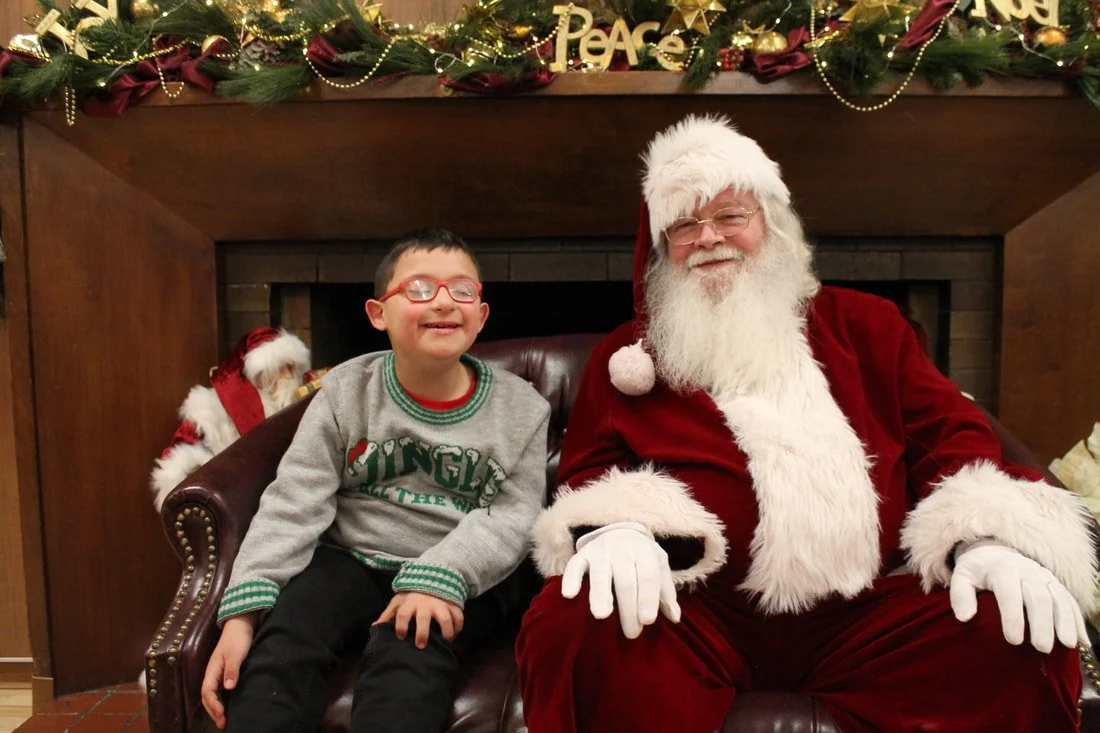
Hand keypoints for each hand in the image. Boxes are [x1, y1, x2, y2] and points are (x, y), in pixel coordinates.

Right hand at [201, 613, 257, 728]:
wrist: (241, 625)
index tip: (222, 714)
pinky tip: (227, 705)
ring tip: (223, 720)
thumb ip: (232, 670)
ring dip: (216, 707)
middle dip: (213, 711)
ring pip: (213, 694)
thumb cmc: (238, 639)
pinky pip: (219, 690)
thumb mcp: (236, 654)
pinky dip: (221, 700)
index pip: (207, 692)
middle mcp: (212, 673)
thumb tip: (228, 688)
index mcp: (212, 670)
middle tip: (222, 723)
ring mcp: (218, 673)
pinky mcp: (225, 671)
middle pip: (208, 696)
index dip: (213, 704)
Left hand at [374, 592, 463, 648]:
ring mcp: (440, 604)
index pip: (402, 614)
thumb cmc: (412, 594)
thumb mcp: (399, 601)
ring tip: (445, 642)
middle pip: (423, 618)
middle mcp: (425, 604)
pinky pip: (458, 616)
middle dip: (422, 633)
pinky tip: (455, 635)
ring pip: (445, 618)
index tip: (401, 636)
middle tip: (420, 645)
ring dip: (446, 631)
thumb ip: (388, 614)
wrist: (432, 576)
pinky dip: (458, 626)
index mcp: (410, 603)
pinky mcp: (452, 604)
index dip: (400, 625)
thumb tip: (375, 627)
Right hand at [561, 521, 680, 638]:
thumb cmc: (642, 558)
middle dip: (628, 608)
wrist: (620, 530)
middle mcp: (622, 549)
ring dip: (600, 595)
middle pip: (625, 581)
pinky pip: (574, 566)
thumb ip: (666, 593)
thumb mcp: (659, 567)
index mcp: (644, 552)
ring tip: (601, 616)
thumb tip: (674, 618)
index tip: (647, 621)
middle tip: (631, 633)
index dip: (647, 599)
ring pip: (600, 574)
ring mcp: (600, 551)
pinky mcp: (582, 554)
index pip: (647, 577)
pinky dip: (571, 579)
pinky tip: (569, 595)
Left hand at [950, 540, 1087, 652]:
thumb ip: (960, 595)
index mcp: (1001, 569)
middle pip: (1038, 597)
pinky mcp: (1055, 583)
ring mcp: (1043, 575)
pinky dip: (1077, 619)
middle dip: (1042, 623)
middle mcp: (1026, 570)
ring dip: (1065, 621)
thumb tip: (964, 618)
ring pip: (1059, 597)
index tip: (1013, 641)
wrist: (994, 551)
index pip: (1009, 593)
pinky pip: (1069, 600)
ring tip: (1068, 645)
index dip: (1012, 617)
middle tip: (1042, 648)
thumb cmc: (976, 571)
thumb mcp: (961, 577)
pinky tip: (1082, 640)